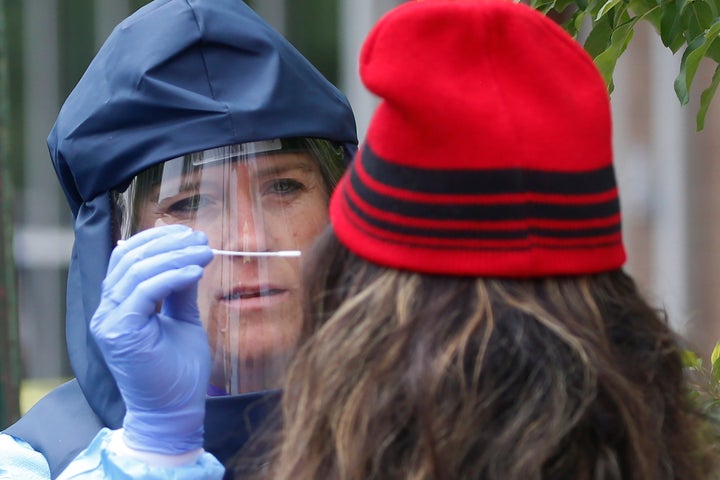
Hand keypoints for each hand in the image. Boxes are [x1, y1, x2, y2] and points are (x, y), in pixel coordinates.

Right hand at [90, 224, 213, 454]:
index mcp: (118, 305)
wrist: (174, 412)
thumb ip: (180, 289)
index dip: (157, 239)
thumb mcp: (183, 320)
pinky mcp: (120, 332)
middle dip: (169, 243)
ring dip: (176, 255)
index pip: (126, 257)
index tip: (191, 234)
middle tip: (202, 239)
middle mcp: (107, 311)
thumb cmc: (178, 370)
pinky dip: (173, 276)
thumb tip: (189, 255)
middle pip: (130, 258)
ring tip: (206, 252)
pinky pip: (146, 291)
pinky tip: (197, 271)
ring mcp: (109, 321)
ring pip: (137, 270)